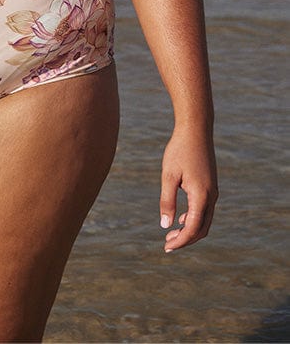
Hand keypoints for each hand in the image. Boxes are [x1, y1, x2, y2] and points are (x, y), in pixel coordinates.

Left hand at [159, 124, 217, 252]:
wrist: (196, 130)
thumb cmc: (179, 150)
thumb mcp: (168, 175)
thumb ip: (167, 201)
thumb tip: (166, 225)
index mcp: (201, 195)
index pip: (193, 228)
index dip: (181, 241)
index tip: (167, 247)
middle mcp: (211, 196)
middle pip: (202, 228)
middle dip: (186, 239)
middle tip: (167, 243)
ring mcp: (213, 191)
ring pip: (205, 220)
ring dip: (190, 229)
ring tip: (171, 233)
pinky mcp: (211, 186)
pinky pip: (205, 210)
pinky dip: (194, 218)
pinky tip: (181, 217)